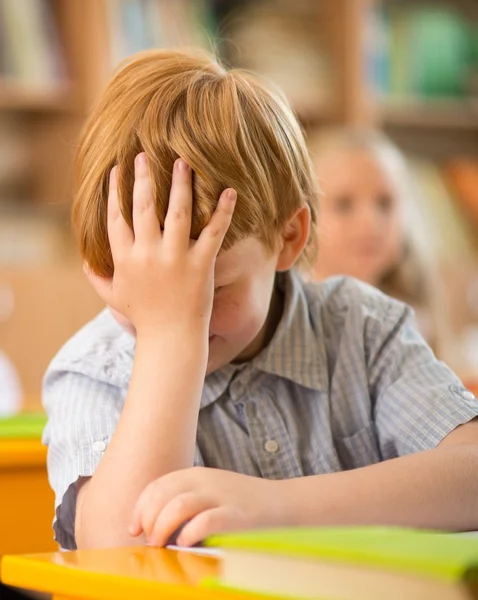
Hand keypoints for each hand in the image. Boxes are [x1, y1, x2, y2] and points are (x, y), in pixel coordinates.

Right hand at [85, 154, 235, 336]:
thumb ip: (96, 277)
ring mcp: (176, 258)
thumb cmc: (143, 318)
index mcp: (126, 258)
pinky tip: (229, 191)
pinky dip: (223, 211)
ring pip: (178, 211)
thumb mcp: (113, 298)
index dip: (116, 191)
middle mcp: (148, 254)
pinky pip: (213, 232)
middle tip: (143, 154)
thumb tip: (83, 261)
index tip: (117, 170)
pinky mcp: (201, 265)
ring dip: (180, 183)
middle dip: (143, 176)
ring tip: (183, 161)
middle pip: (144, 206)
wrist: (171, 339)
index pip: (117, 217)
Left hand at [129, 467, 288, 546]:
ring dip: (162, 528)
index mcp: (196, 475)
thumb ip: (185, 499)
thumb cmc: (241, 505)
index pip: (156, 486)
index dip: (140, 509)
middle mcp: (206, 481)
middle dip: (148, 521)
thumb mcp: (210, 492)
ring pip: (178, 506)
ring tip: (162, 545)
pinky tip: (186, 544)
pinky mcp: (236, 516)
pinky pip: (204, 522)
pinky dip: (189, 534)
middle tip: (151, 541)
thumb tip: (149, 523)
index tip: (135, 529)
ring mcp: (221, 497)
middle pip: (162, 495)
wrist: (283, 504)